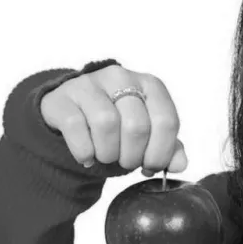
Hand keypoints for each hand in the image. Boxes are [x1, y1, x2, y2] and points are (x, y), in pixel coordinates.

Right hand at [40, 63, 187, 175]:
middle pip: (137, 126)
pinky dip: (84, 151)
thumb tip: (180, 164)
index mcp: (151, 85)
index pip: (167, 121)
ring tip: (107, 158)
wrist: (74, 110)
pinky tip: (87, 157)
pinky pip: (76, 127)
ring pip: (106, 124)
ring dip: (108, 153)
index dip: (161, 152)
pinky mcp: (62, 97)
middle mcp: (121, 77)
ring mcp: (90, 84)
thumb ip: (169, 148)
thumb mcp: (149, 133)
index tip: (151, 166)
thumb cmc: (119, 124)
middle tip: (126, 163)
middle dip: (133, 156)